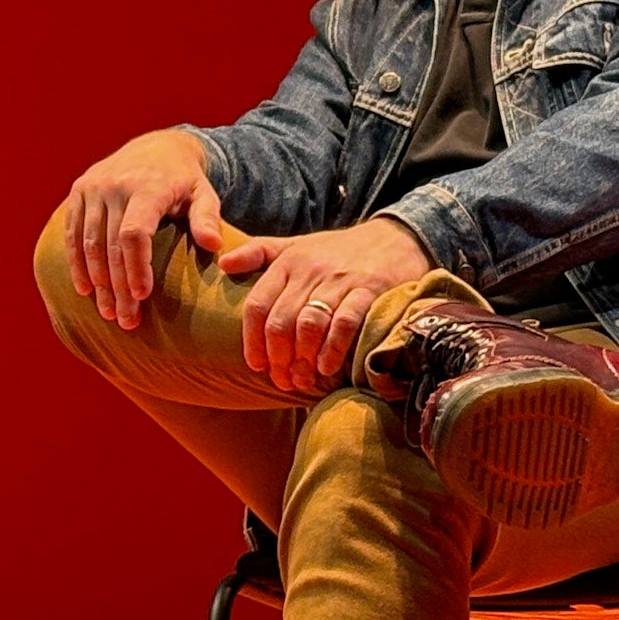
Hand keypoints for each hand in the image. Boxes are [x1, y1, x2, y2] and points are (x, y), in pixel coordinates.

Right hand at [64, 130, 225, 329]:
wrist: (156, 147)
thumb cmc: (184, 180)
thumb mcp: (204, 193)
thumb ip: (207, 218)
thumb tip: (214, 245)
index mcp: (148, 186)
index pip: (134, 233)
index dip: (135, 267)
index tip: (142, 296)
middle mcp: (115, 184)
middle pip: (110, 245)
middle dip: (117, 286)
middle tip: (125, 319)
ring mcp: (93, 187)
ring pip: (88, 243)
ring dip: (97, 281)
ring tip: (108, 312)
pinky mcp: (79, 191)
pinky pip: (73, 233)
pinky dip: (77, 263)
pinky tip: (85, 289)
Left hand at [217, 218, 430, 394]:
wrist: (396, 238)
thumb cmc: (338, 250)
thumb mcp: (296, 245)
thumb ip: (259, 253)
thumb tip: (222, 264)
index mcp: (287, 262)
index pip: (258, 304)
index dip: (252, 340)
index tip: (256, 365)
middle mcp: (310, 271)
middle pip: (281, 321)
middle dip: (277, 357)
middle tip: (282, 381)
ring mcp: (339, 281)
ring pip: (309, 325)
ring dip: (302, 359)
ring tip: (302, 380)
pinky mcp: (369, 290)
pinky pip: (345, 323)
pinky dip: (332, 349)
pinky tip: (327, 368)